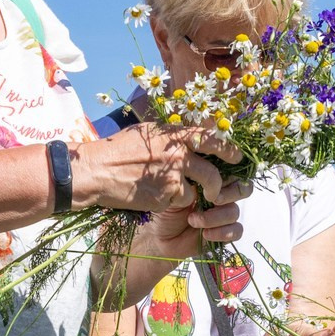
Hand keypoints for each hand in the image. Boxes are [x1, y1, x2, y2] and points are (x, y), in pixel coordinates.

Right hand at [74, 123, 247, 216]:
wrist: (97, 172)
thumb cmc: (116, 151)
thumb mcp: (145, 133)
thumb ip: (169, 136)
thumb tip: (186, 137)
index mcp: (174, 134)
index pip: (211, 138)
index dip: (228, 148)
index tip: (237, 156)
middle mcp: (177, 152)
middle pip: (212, 169)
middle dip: (220, 181)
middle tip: (220, 188)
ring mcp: (173, 174)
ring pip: (199, 188)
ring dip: (197, 194)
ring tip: (186, 195)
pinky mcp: (166, 195)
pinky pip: (180, 200)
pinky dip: (173, 202)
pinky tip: (156, 196)